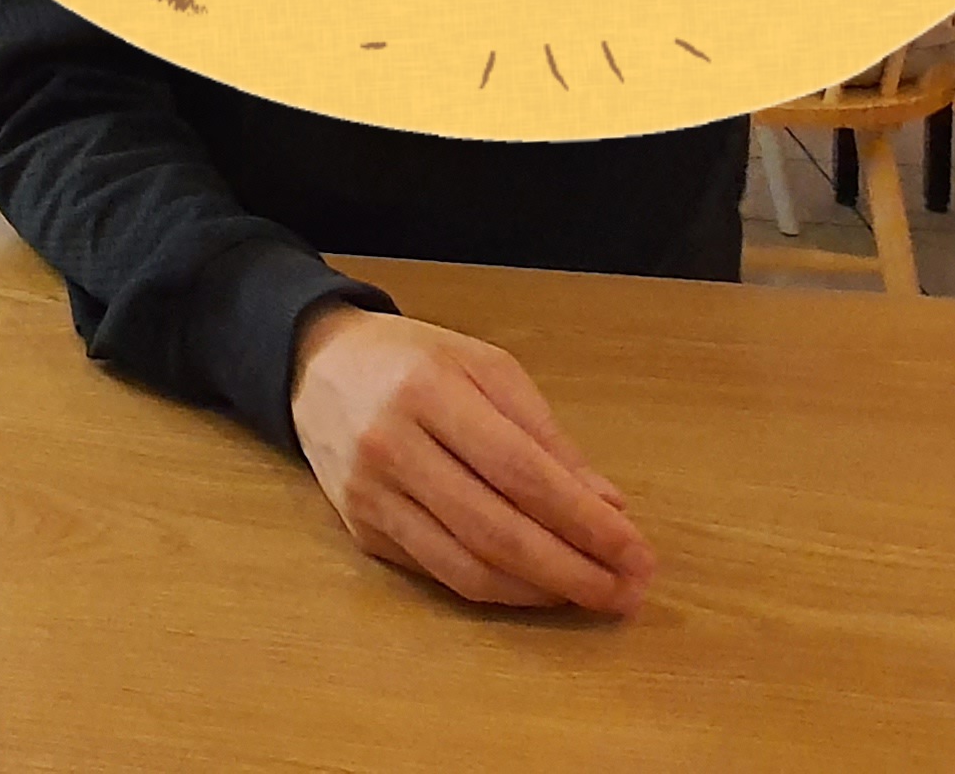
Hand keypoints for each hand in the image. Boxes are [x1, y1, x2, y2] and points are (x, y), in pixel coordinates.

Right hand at [287, 303, 654, 613]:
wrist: (318, 367)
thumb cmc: (415, 361)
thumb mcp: (486, 368)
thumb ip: (546, 436)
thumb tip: (607, 507)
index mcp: (430, 392)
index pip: (522, 473)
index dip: (585, 522)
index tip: (637, 552)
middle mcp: (393, 447)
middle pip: (496, 531)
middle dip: (573, 571)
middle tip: (627, 592)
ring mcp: (370, 496)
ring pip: (466, 568)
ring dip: (540, 592)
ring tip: (592, 595)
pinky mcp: (361, 530)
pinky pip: (440, 573)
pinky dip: (498, 589)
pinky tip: (538, 587)